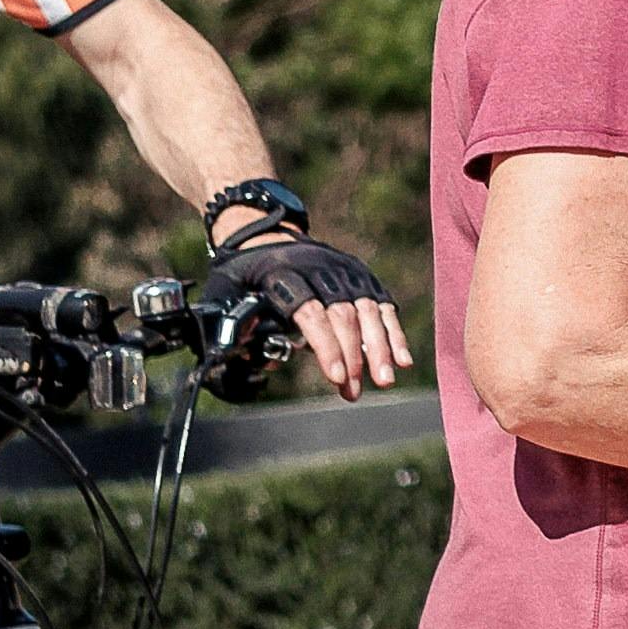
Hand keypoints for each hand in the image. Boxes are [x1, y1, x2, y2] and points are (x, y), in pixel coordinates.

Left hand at [197, 220, 413, 396]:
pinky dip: (394, 334)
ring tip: (384, 380)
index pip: (311, 312)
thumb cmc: (242, 274)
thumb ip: (234, 327)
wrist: (266, 237)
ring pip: (368, 311)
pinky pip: (383, 306)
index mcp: (284, 273)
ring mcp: (346, 273)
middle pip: (343, 315)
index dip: (326, 346)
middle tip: (354, 391)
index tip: (337, 377)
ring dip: (380, 348)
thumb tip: (254, 365)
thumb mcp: (224, 293)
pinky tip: (403, 360)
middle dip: (354, 356)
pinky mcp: (362, 278)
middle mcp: (321, 270)